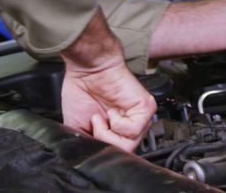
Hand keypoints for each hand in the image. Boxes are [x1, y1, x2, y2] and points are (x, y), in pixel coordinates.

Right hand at [61, 11, 155, 151]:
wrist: (87, 68)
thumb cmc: (81, 90)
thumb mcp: (78, 127)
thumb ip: (89, 144)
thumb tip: (93, 158)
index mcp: (117, 130)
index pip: (117, 153)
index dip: (102, 151)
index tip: (89, 138)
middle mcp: (131, 125)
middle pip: (123, 152)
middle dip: (102, 142)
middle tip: (94, 125)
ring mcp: (140, 118)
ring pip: (128, 145)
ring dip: (107, 133)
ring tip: (99, 116)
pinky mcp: (146, 108)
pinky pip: (133, 130)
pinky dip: (116, 123)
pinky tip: (111, 110)